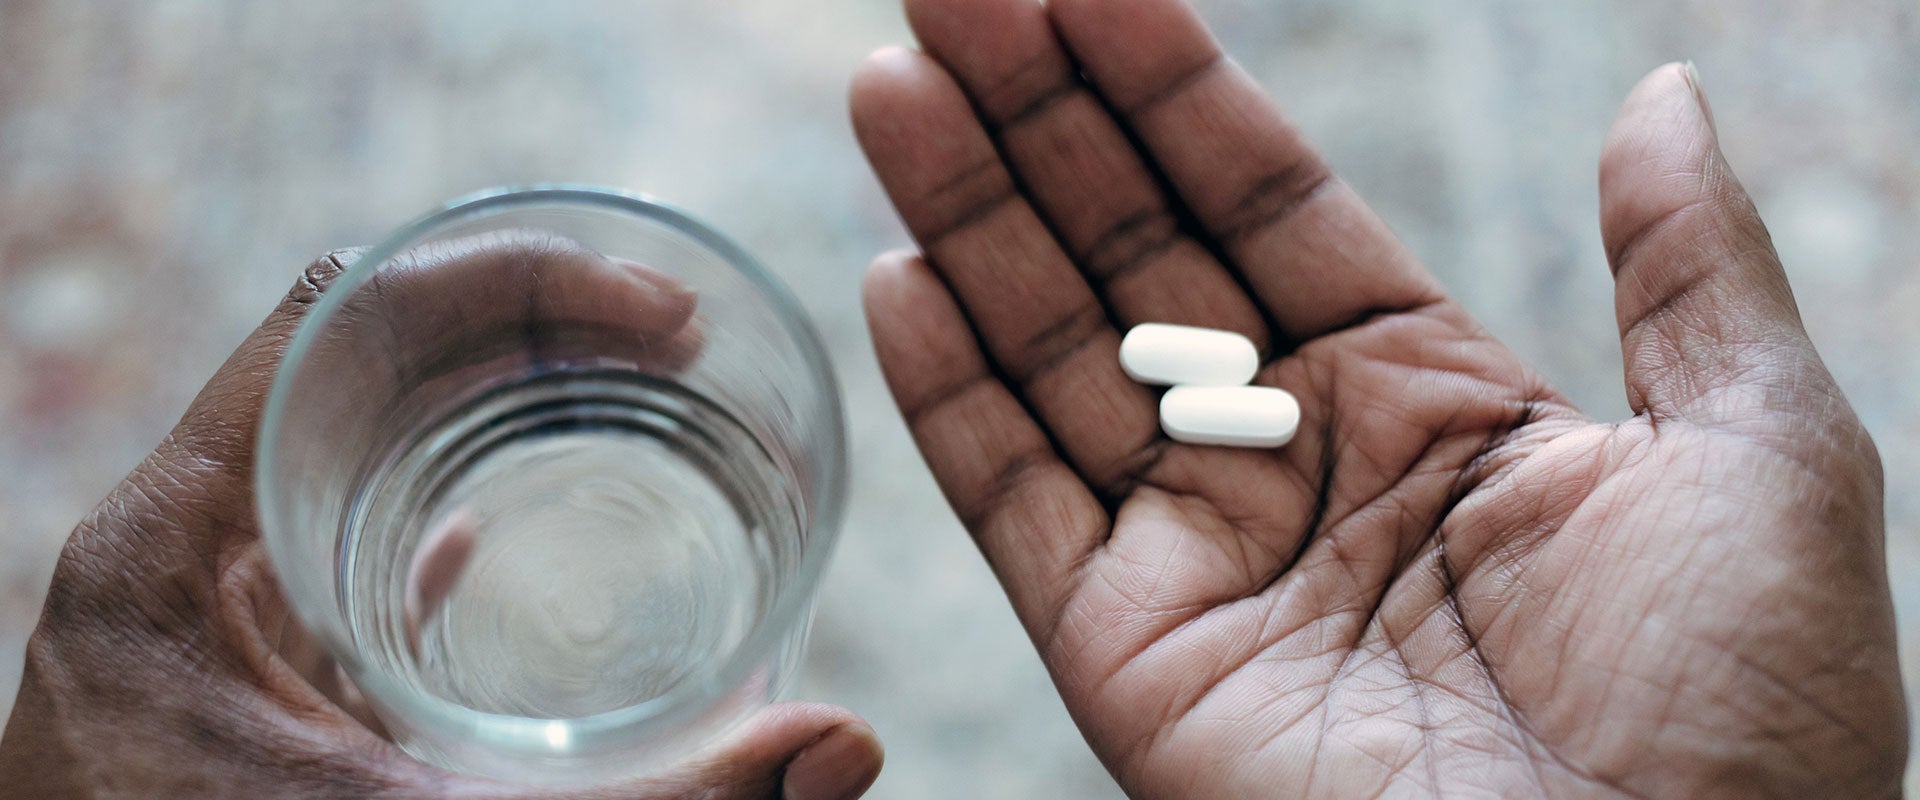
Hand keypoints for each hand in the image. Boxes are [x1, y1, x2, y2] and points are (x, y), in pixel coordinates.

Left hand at [0, 243, 882, 799]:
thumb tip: (848, 750)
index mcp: (171, 546)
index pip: (342, 314)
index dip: (514, 278)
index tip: (656, 313)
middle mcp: (172, 545)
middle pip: (357, 354)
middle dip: (534, 327)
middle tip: (680, 339)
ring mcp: (193, 603)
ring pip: (348, 433)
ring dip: (489, 405)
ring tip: (632, 393)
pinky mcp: (222, 666)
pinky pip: (328, 531)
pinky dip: (430, 501)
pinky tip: (498, 534)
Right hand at [853, 0, 1904, 795]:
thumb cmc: (1753, 716)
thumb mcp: (1761, 449)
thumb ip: (1685, 267)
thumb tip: (1659, 95)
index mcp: (1435, 398)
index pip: (1267, 204)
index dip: (1173, 87)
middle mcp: (1298, 463)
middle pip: (1138, 254)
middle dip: (1040, 118)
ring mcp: (1204, 559)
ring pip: (1055, 356)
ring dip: (969, 217)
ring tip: (892, 81)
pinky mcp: (1131, 658)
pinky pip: (1016, 506)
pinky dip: (949, 394)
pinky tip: (894, 271)